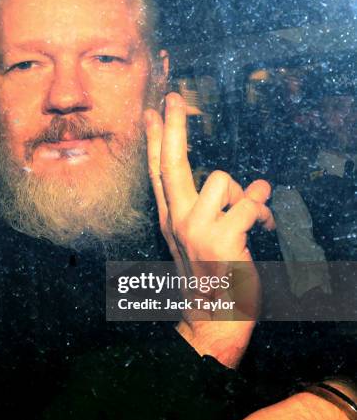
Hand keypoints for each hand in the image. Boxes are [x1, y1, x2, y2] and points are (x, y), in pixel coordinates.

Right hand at [144, 93, 274, 366]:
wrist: (212, 320)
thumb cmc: (209, 279)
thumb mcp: (194, 243)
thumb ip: (208, 209)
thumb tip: (240, 182)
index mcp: (170, 219)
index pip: (157, 171)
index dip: (156, 138)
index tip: (154, 111)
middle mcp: (177, 221)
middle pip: (171, 163)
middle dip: (173, 126)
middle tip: (175, 99)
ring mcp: (196, 230)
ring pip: (221, 179)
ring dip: (244, 194)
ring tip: (251, 216)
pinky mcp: (221, 240)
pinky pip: (250, 203)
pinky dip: (264, 213)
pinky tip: (264, 229)